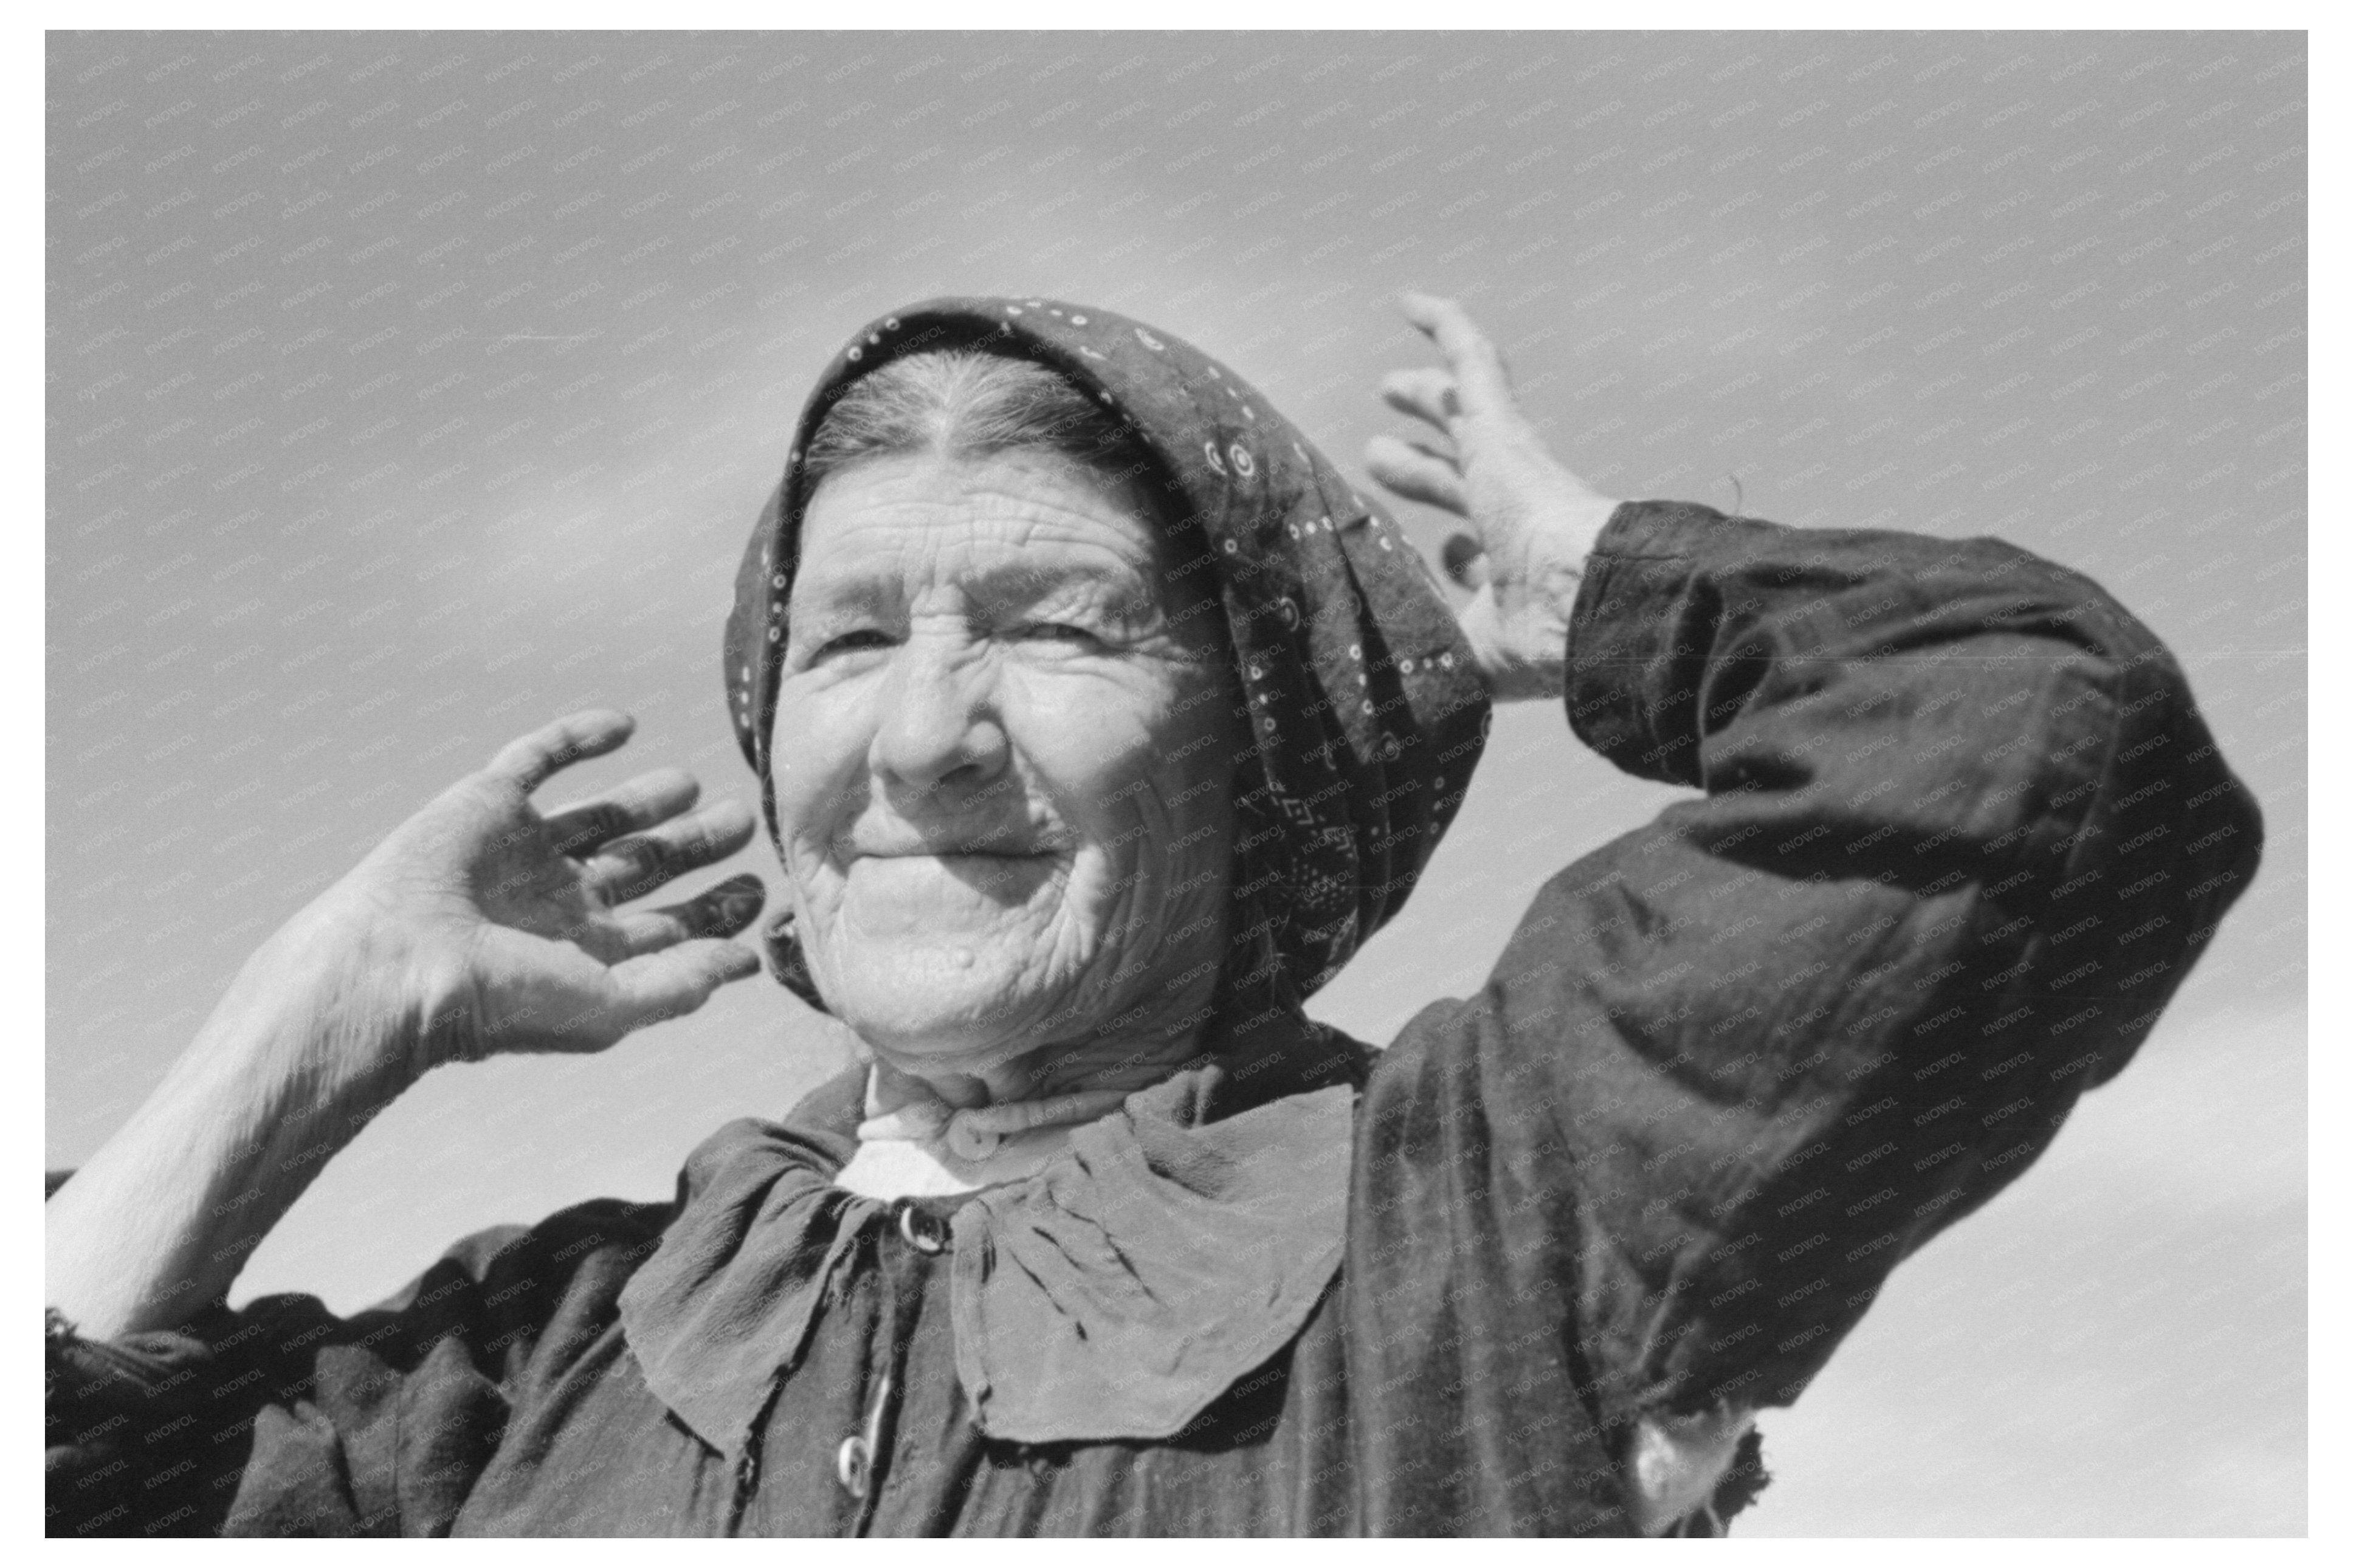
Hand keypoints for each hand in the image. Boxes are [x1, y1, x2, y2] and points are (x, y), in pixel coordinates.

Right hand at [326, 709, 765, 1070]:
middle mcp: (557, 901)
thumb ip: (682, 984)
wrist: (403, 963)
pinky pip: (538, 759)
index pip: (668, 926)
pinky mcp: (488, 804)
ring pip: (598, 816)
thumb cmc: (505, 1001)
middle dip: (693, 846)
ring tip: (691, 783)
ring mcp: (523, 850)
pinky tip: (623, 724)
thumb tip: (747, 965)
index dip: (714, 909)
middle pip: (643, 867)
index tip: (758, 890)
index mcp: (586, 952)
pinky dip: (579, 736)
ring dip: (646, 799)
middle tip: (742, 822)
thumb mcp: (611, 1005)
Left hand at [1365, 293, 1619, 700]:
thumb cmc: (1536, 642)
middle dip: (1424, 468)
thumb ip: (1433, 661)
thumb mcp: (1467, 656)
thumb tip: (1385, 693)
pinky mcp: (1503, 427)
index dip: (1459, 556)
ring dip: (1427, 398)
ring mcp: (1512, 464)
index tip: (1439, 559)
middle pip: (1461, 475)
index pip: (1481, 551)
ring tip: (1389, 388)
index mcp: (1516, 567)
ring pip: (1465, 412)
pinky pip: (1473, 359)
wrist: (1585, 605)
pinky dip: (1443, 326)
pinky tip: (1407, 301)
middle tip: (1382, 455)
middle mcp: (1516, 510)